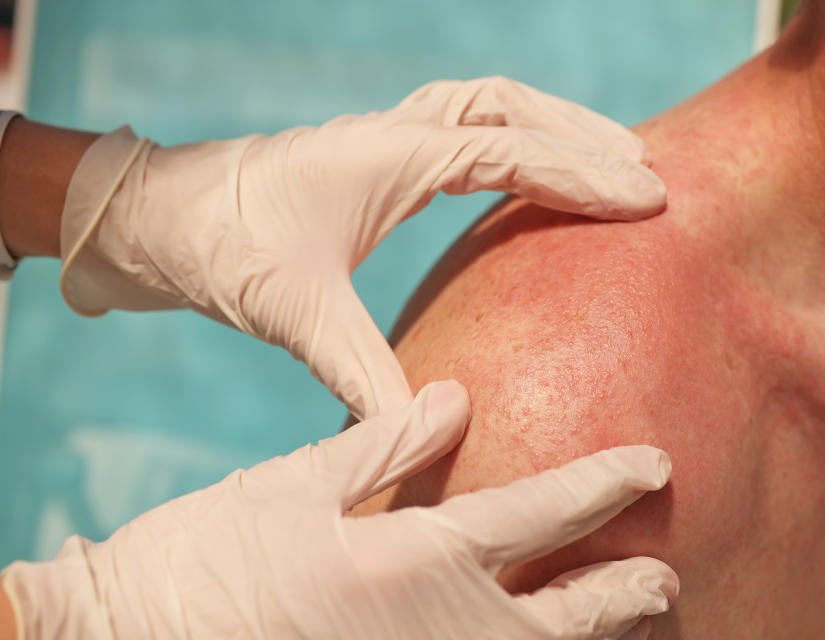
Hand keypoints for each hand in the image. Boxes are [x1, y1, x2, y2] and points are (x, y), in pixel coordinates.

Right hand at [1, 380, 676, 639]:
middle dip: (624, 592)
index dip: (606, 484)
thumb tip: (452, 399)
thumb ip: (385, 444)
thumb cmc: (205, 560)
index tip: (653, 464)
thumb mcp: (295, 486)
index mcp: (420, 555)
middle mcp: (445, 626)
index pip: (543, 511)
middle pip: (566, 613)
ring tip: (634, 622)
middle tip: (665, 577)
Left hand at [58, 77, 666, 418]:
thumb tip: (423, 429)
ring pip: (484, 107)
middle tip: (644, 170)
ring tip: (605, 157)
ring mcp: (383, 140)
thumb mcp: (292, 313)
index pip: (508, 150)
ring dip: (548, 124)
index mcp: (387, 156)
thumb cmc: (218, 249)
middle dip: (581, 133)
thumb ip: (360, 371)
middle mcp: (392, 135)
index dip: (582, 171)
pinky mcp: (373, 161)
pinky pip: (458, 133)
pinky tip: (524, 175)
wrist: (155, 220)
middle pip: (508, 107)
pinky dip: (508, 141)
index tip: (645, 195)